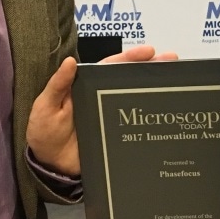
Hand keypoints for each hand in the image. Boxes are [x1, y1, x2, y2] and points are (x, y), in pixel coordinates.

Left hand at [26, 46, 178, 174]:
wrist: (49, 167)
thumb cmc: (44, 132)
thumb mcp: (46, 106)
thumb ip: (58, 85)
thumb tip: (70, 61)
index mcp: (85, 86)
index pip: (110, 67)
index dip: (129, 58)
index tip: (149, 51)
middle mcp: (101, 97)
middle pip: (128, 79)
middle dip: (151, 68)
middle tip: (172, 59)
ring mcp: (110, 116)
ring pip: (134, 98)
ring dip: (154, 90)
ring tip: (175, 82)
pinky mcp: (115, 134)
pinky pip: (134, 124)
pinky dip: (149, 118)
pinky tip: (164, 115)